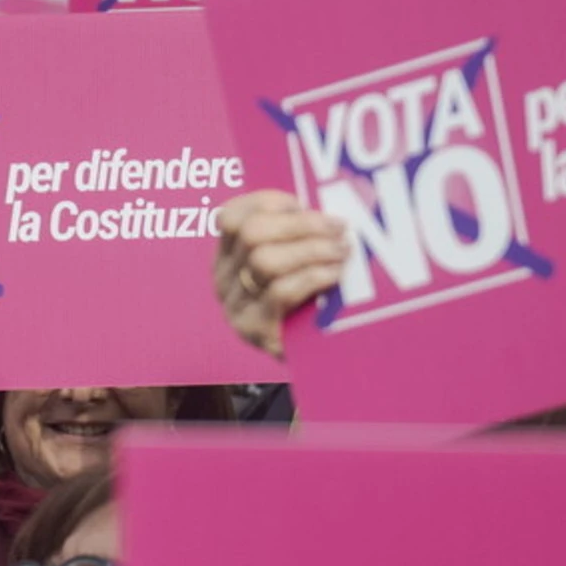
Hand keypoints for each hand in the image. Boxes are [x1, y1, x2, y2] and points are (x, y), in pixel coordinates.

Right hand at [213, 191, 349, 360]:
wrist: (311, 363)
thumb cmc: (304, 306)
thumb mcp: (289, 268)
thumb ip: (294, 239)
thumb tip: (324, 205)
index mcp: (226, 256)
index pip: (230, 216)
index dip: (268, 202)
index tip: (304, 203)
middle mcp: (223, 279)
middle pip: (251, 233)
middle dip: (300, 224)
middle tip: (338, 226)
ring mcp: (236, 307)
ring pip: (264, 260)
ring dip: (311, 249)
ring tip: (342, 250)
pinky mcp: (256, 331)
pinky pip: (281, 292)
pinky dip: (312, 276)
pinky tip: (334, 274)